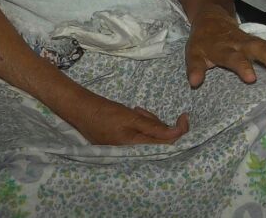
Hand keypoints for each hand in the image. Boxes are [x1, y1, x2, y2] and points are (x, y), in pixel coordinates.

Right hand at [57, 87, 189, 145]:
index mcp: (137, 150)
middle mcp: (134, 154)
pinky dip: (141, 125)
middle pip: (160, 141)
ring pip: (151, 136)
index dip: (180, 132)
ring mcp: (128, 150)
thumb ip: (155, 128)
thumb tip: (178, 133)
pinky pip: (141, 136)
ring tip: (135, 112)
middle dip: (158, 124)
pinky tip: (133, 115)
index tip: (184, 116)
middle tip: (142, 112)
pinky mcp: (124, 145)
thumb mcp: (132, 118)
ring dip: (149, 122)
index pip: (168, 146)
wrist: (82, 112)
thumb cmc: (106, 114)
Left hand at [185, 9, 265, 87]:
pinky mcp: (257, 41)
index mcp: (222, 48)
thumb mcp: (193, 53)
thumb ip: (195, 68)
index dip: (242, 67)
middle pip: (255, 49)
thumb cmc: (203, 41)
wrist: (212, 19)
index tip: (252, 78)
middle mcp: (239, 43)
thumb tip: (194, 82)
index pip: (233, 58)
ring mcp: (250, 41)